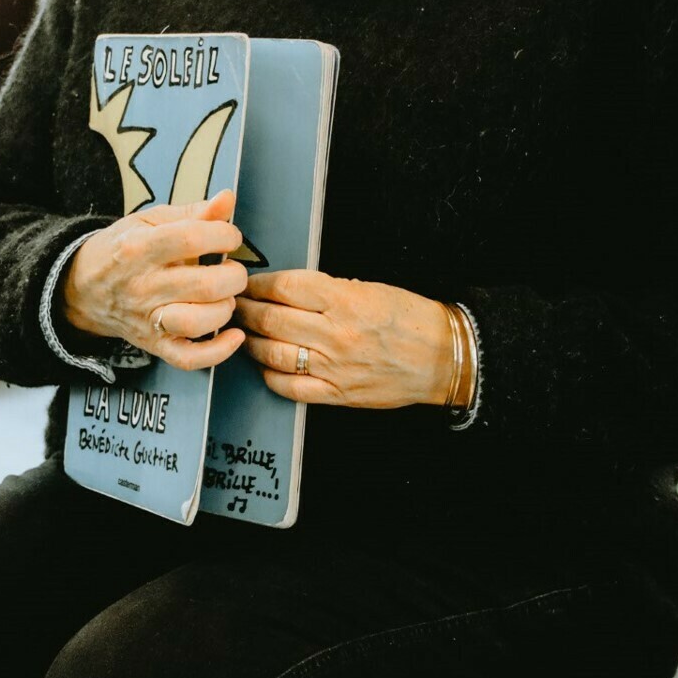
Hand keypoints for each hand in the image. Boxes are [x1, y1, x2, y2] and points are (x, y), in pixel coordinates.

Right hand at [64, 190, 247, 370]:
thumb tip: (227, 199)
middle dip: (233, 275)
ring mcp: (147, 319)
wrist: (81, 287)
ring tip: (226, 297)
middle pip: (203, 285)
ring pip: (197, 321)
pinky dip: (217, 352)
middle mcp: (143, 286)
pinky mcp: (153, 344)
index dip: (224, 235)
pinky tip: (233, 335)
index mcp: (139, 248)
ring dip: (225, 308)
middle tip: (232, 269)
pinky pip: (188, 358)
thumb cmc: (122, 250)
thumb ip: (192, 213)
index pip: (192, 238)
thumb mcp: (150, 222)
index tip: (230, 237)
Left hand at [234, 270, 452, 407]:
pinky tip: (264, 364)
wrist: (443, 358)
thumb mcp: (370, 288)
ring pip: (273, 353)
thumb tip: (286, 290)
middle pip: (272, 319)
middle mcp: (336, 333)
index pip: (285, 287)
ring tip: (242, 333)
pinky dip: (269, 374)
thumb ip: (328, 289)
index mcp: (345, 300)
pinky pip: (289, 386)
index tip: (248, 283)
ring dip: (250, 341)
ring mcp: (334, 366)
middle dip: (246, 310)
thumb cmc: (409, 319)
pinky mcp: (336, 393)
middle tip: (234, 305)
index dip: (259, 284)